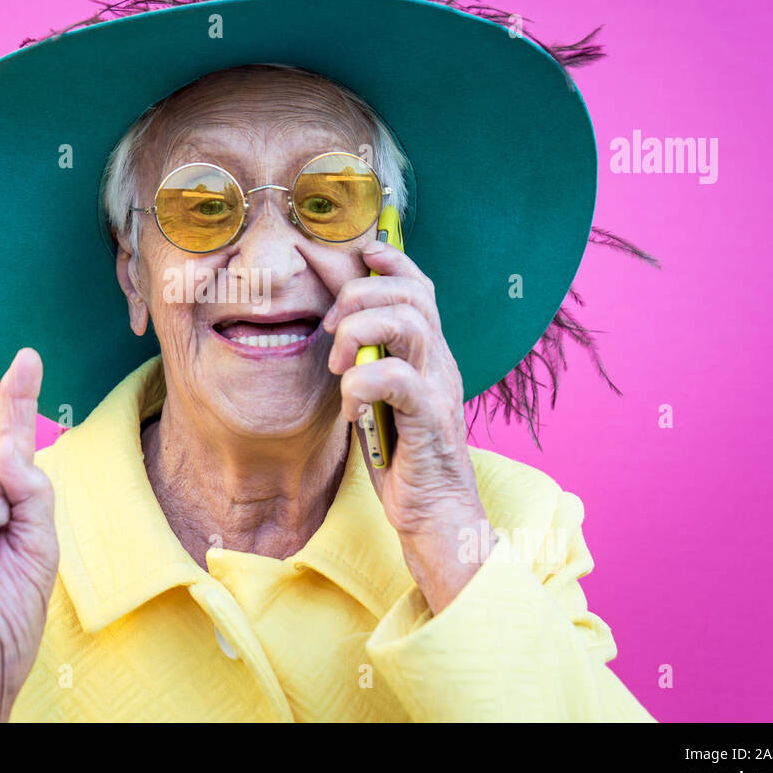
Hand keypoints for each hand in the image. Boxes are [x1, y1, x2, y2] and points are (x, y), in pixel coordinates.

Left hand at [322, 242, 490, 609]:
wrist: (435, 517)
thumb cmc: (403, 459)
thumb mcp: (379, 399)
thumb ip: (367, 362)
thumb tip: (334, 329)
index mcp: (429, 354)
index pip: (419, 286)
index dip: (389, 261)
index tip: (358, 256)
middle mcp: (440, 363)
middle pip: (410, 293)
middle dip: (359, 298)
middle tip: (332, 333)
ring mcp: (438, 389)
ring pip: (407, 323)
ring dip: (359, 333)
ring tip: (340, 366)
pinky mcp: (430, 419)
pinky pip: (396, 377)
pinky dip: (362, 383)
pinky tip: (352, 408)